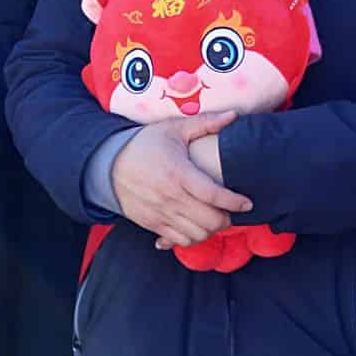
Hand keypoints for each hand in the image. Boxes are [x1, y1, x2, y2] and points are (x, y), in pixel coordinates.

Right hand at [110, 114, 252, 248]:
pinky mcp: (152, 224)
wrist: (108, 164)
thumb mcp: (172, 129)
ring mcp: (160, 213)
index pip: (214, 195)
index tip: (247, 203)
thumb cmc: (144, 144)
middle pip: (209, 220)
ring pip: (197, 234)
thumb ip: (204, 123)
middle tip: (230, 211)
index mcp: (178, 173)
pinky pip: (179, 241)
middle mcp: (170, 197)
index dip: (235, 202)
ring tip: (214, 218)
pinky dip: (192, 237)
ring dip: (211, 230)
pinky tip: (195, 225)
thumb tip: (233, 115)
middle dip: (226, 219)